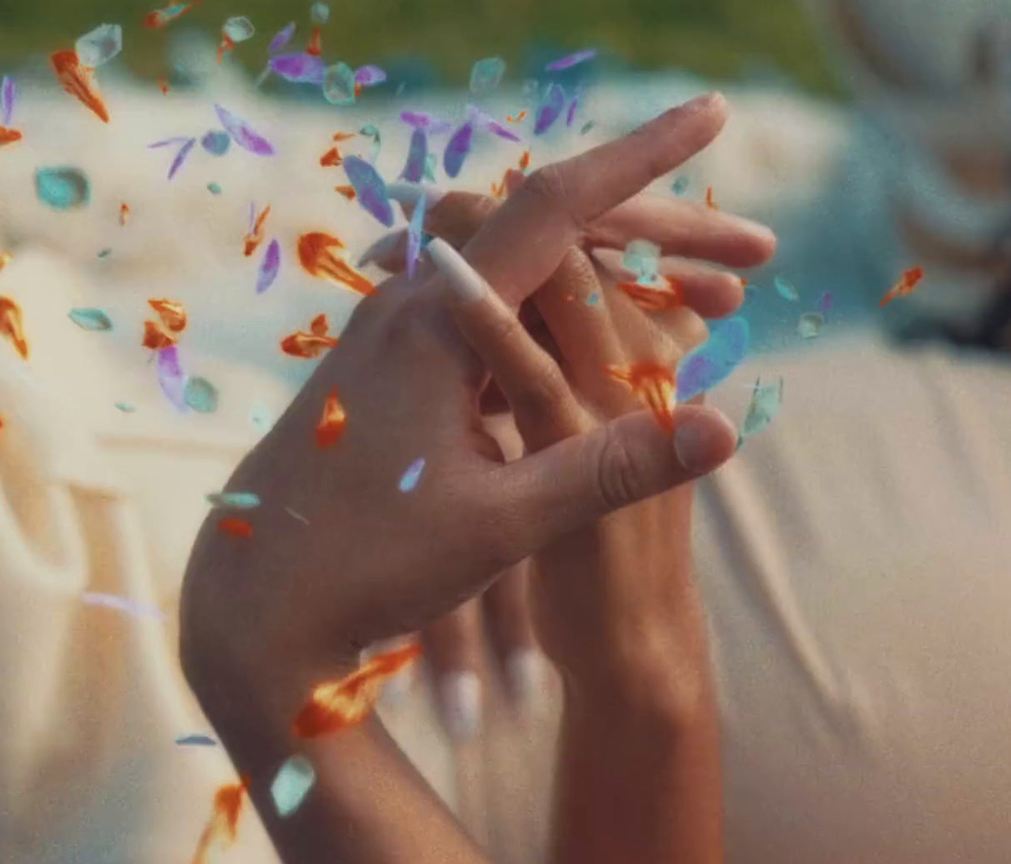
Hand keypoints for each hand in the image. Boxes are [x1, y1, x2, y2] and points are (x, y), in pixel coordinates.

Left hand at [179, 93, 744, 722]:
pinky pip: (488, 312)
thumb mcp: (501, 526)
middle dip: (660, 233)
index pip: (557, 206)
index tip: (715, 113)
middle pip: (550, 228)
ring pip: (522, 271)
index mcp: (436, 325)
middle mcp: (408, 308)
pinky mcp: (385, 369)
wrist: (256, 602)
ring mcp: (390, 334)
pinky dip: (563, 318)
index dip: (645, 157)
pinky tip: (611, 351)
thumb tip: (722, 427)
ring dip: (617, 278)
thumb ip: (609, 469)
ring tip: (713, 305)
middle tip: (754, 254)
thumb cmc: (367, 566)